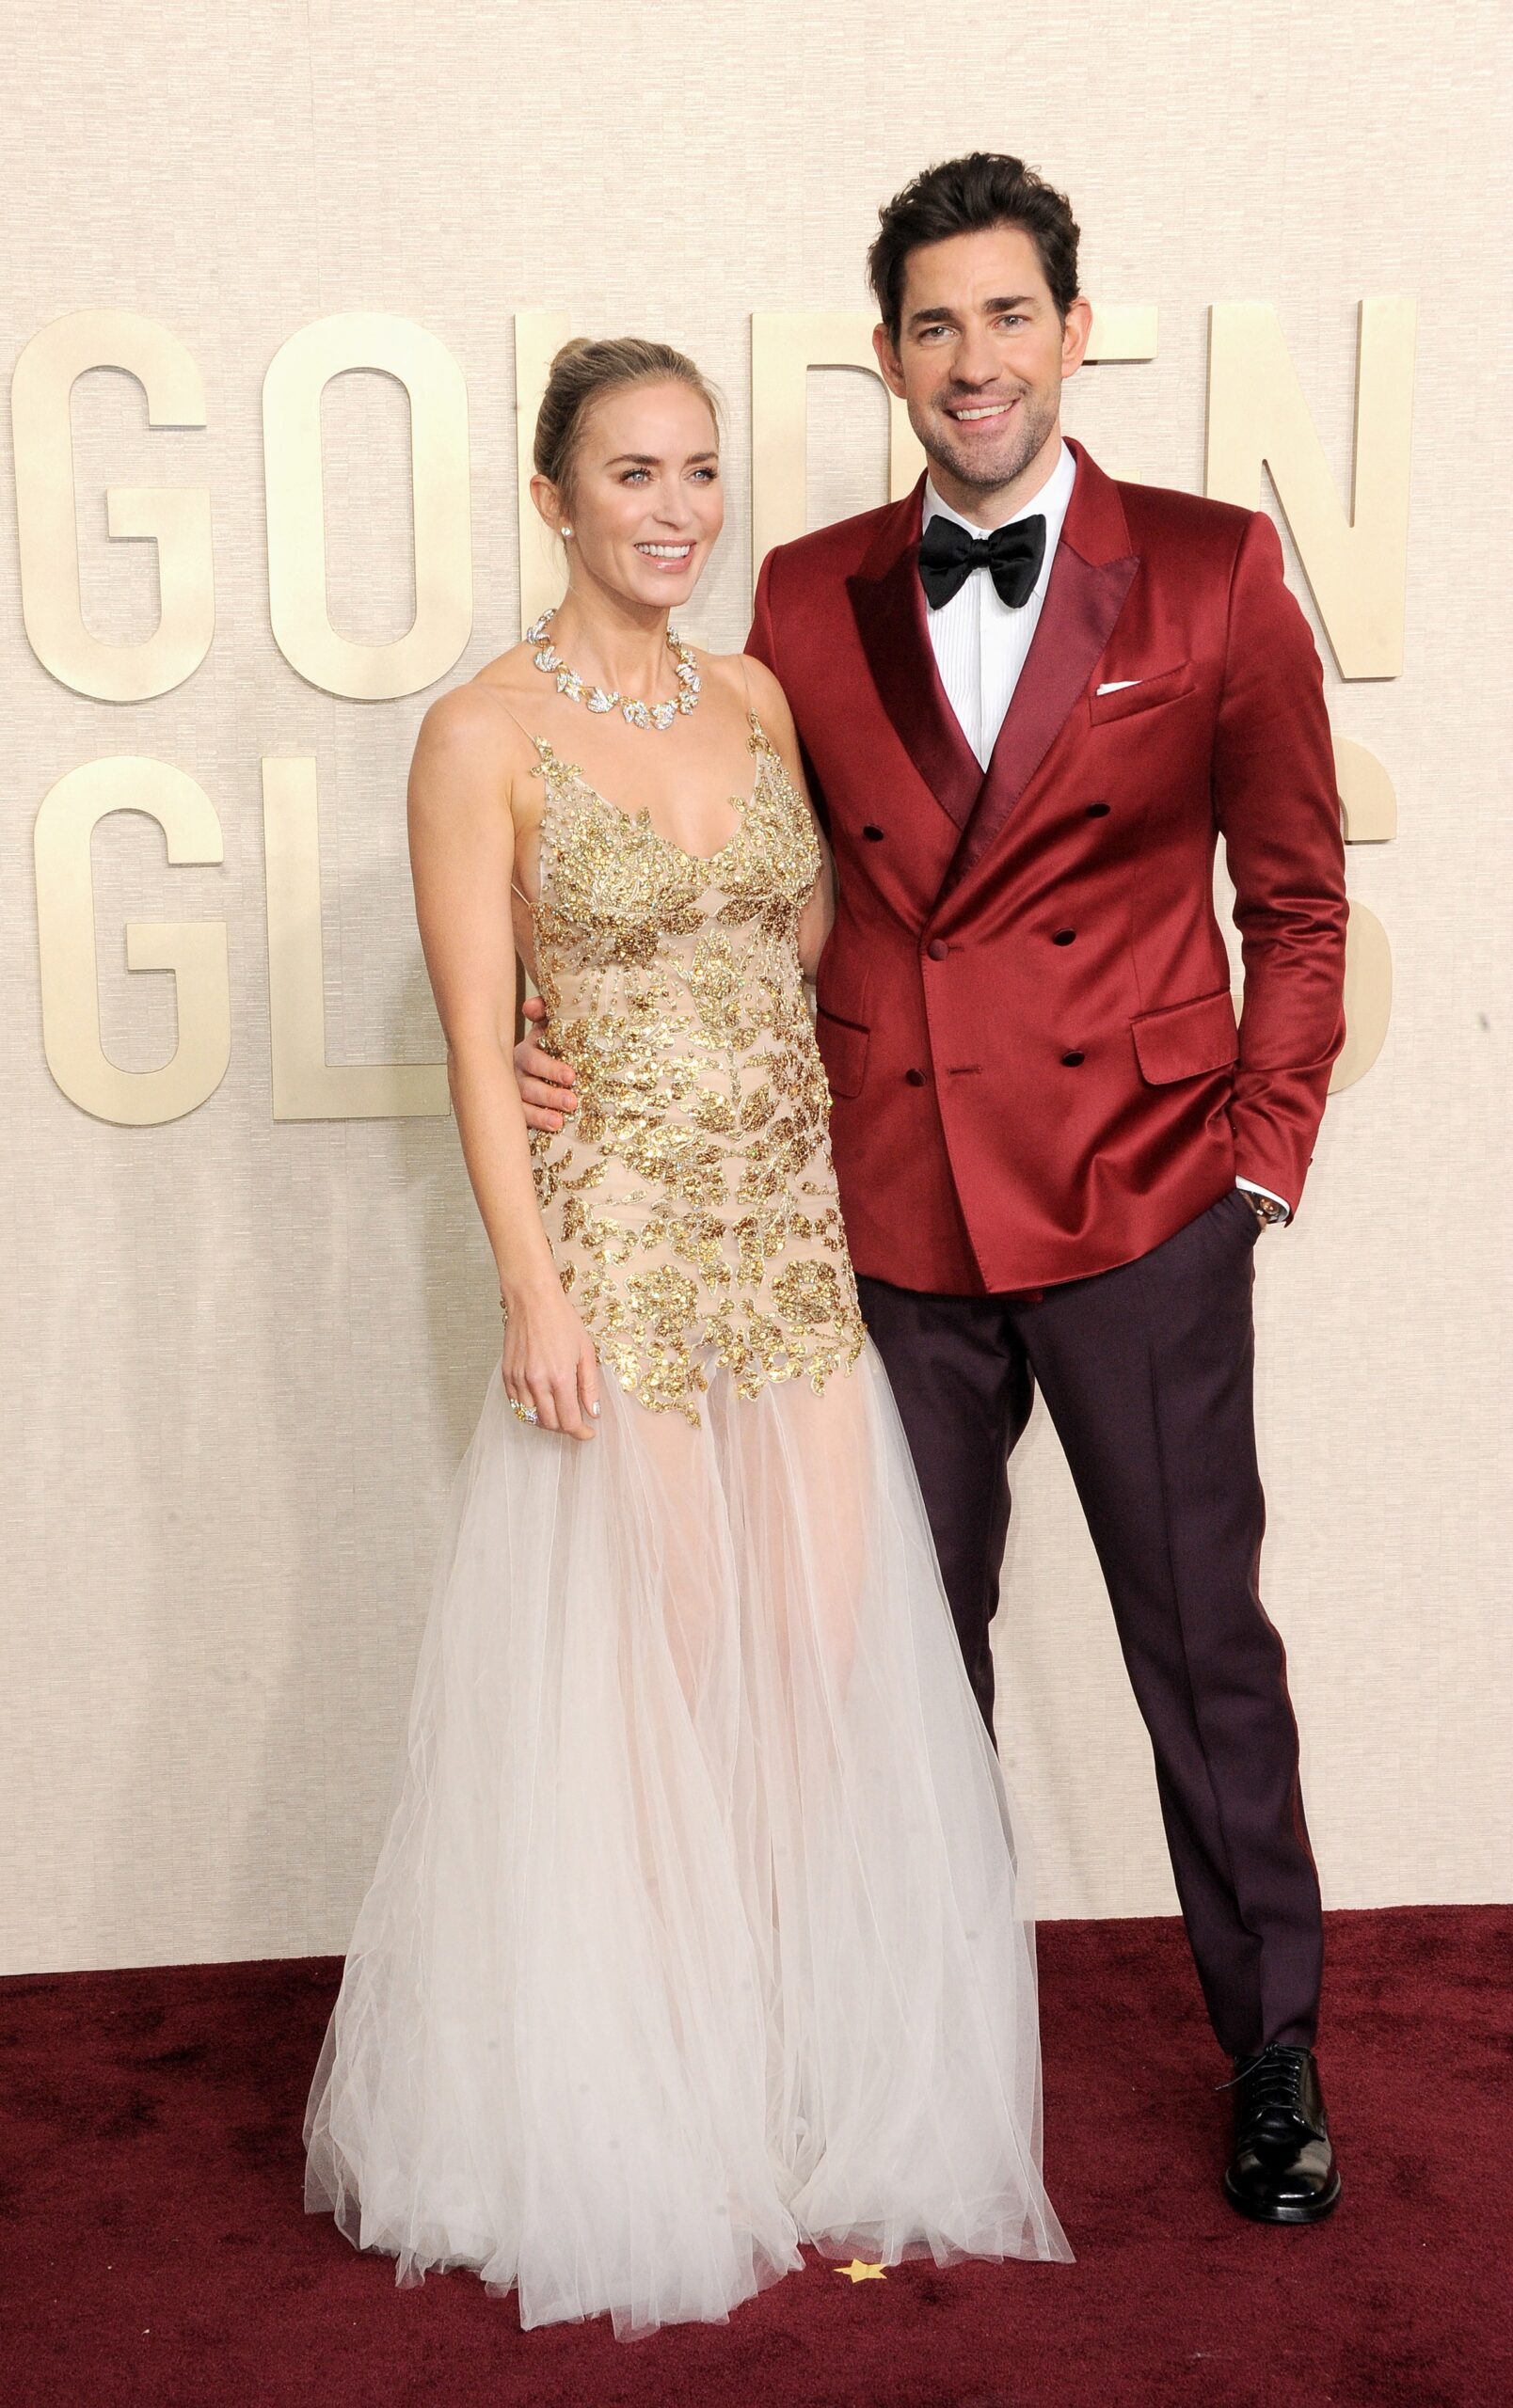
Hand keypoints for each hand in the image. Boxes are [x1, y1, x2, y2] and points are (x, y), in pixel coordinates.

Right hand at [500, 1277, 600, 1439]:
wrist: (533, 1301)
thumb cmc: (562, 1322)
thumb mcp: (586, 1352)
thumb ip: (590, 1386)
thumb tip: (593, 1412)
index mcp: (560, 1377)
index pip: (569, 1421)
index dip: (581, 1433)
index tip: (588, 1433)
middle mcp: (537, 1382)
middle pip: (550, 1424)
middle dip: (565, 1427)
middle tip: (576, 1421)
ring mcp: (519, 1379)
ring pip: (531, 1417)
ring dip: (547, 1420)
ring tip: (559, 1411)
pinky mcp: (507, 1375)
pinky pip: (516, 1404)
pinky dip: (530, 1409)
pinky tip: (541, 1401)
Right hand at [514, 994, 579, 1132]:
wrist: (540, 1067)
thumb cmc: (551, 1046)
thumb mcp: (550, 1028)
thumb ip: (545, 1013)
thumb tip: (531, 1006)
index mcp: (527, 1051)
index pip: (534, 1057)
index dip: (550, 1067)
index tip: (571, 1076)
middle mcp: (517, 1072)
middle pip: (529, 1084)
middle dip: (550, 1093)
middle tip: (572, 1101)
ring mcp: (514, 1092)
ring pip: (524, 1103)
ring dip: (542, 1112)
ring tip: (560, 1120)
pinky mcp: (516, 1110)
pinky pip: (522, 1118)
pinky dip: (537, 1122)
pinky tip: (553, 1126)